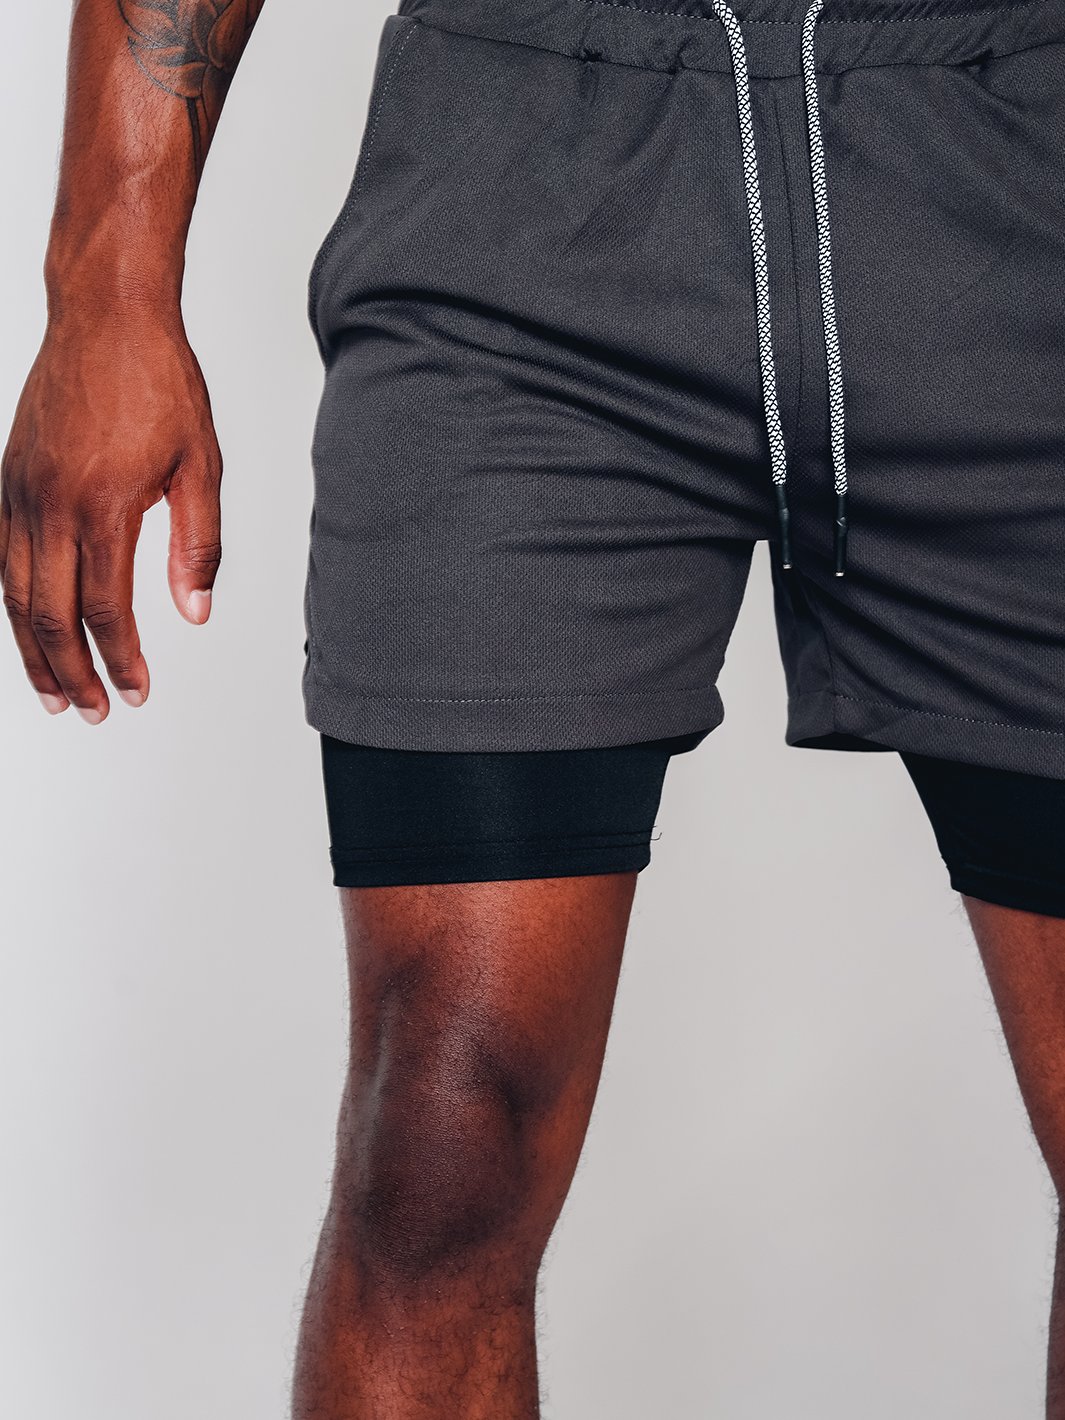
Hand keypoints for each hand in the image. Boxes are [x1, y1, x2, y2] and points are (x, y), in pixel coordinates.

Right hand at [0, 306, 221, 722]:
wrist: (105, 314)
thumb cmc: (158, 381)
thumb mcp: (201, 465)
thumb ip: (198, 544)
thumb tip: (196, 613)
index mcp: (104, 506)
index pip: (105, 609)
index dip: (120, 660)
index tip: (138, 693)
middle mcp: (50, 504)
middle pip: (50, 615)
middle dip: (71, 674)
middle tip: (93, 713)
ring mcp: (20, 491)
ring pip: (14, 593)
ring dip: (32, 652)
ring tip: (54, 695)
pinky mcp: (7, 477)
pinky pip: (1, 557)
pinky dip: (12, 603)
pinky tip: (27, 628)